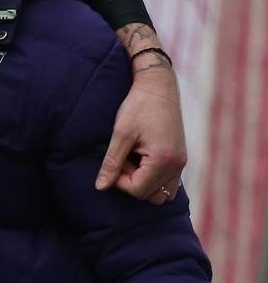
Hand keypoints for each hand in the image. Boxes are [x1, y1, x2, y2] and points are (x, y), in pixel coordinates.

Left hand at [96, 30, 185, 202]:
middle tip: (122, 159)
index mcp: (163, 160)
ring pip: (162, 193)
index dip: (119, 181)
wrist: (158, 87)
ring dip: (143, 183)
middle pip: (150, 195)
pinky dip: (153, 178)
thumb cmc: (138, 107)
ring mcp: (181, 162)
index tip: (113, 162)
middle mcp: (177, 165)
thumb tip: (101, 187)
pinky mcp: (180, 158)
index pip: (137, 190)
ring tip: (132, 160)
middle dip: (131, 182)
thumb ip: (111, 163)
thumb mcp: (120, 134)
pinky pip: (169, 182)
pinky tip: (141, 160)